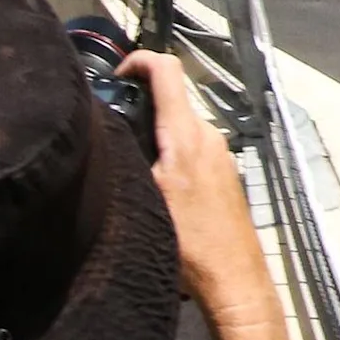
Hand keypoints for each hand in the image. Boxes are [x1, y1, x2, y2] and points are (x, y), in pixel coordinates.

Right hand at [120, 49, 273, 316]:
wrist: (233, 278)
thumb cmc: (189, 244)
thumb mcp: (145, 196)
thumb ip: (129, 155)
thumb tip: (107, 130)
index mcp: (187, 135)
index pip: (166, 71)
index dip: (138, 61)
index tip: (115, 75)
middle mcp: (209, 136)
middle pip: (171, 98)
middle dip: (139, 105)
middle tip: (110, 127)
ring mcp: (220, 153)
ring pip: (179, 125)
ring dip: (154, 132)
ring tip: (127, 159)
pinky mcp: (224, 172)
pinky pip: (192, 146)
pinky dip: (170, 151)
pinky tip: (153, 182)